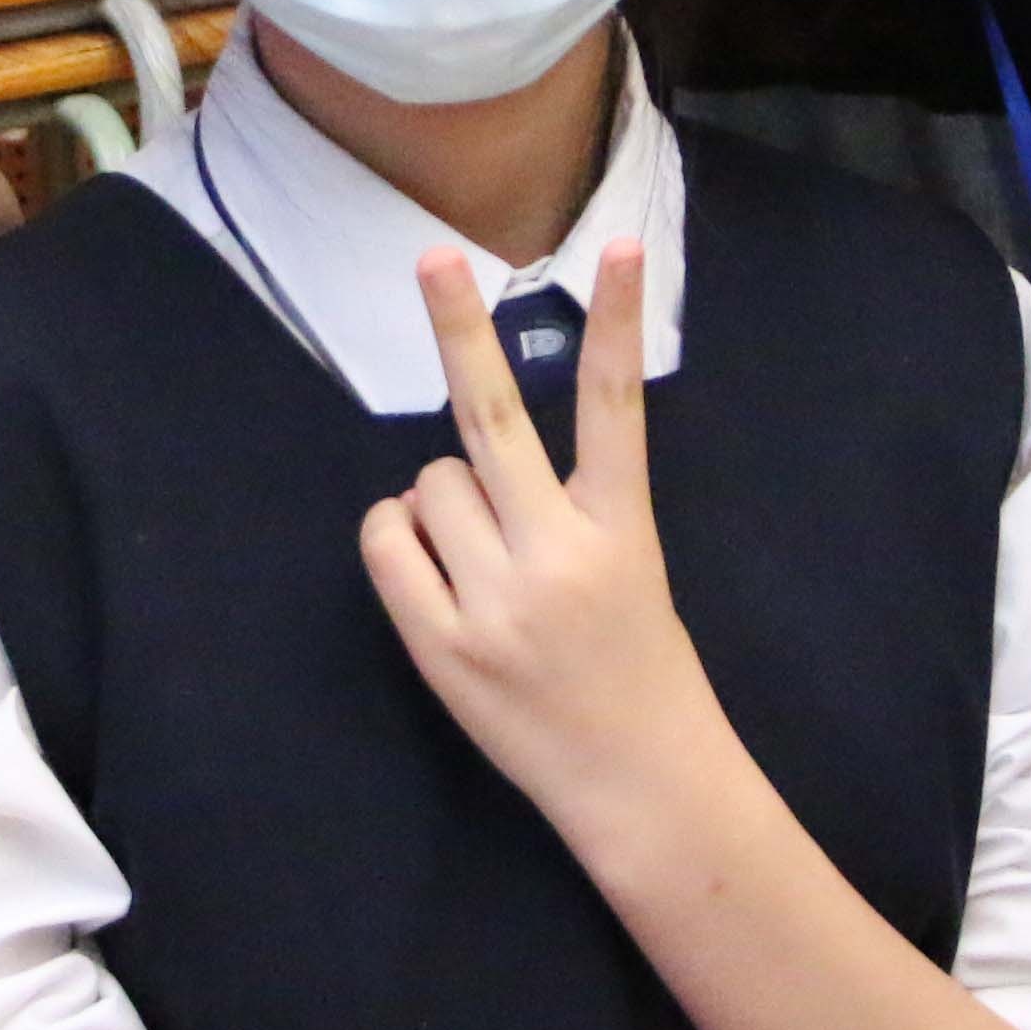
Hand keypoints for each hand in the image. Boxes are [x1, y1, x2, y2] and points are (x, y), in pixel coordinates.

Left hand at [360, 242, 731, 858]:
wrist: (641, 783)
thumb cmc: (639, 667)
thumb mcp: (634, 569)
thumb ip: (569, 505)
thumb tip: (466, 450)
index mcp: (620, 528)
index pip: (617, 404)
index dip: (619, 321)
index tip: (623, 246)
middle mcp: (557, 555)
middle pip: (492, 417)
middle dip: (460, 328)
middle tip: (433, 257)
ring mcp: (495, 603)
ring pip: (429, 485)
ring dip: (441, 502)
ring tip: (484, 557)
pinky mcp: (443, 648)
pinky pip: (388, 544)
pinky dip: (399, 540)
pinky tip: (433, 570)